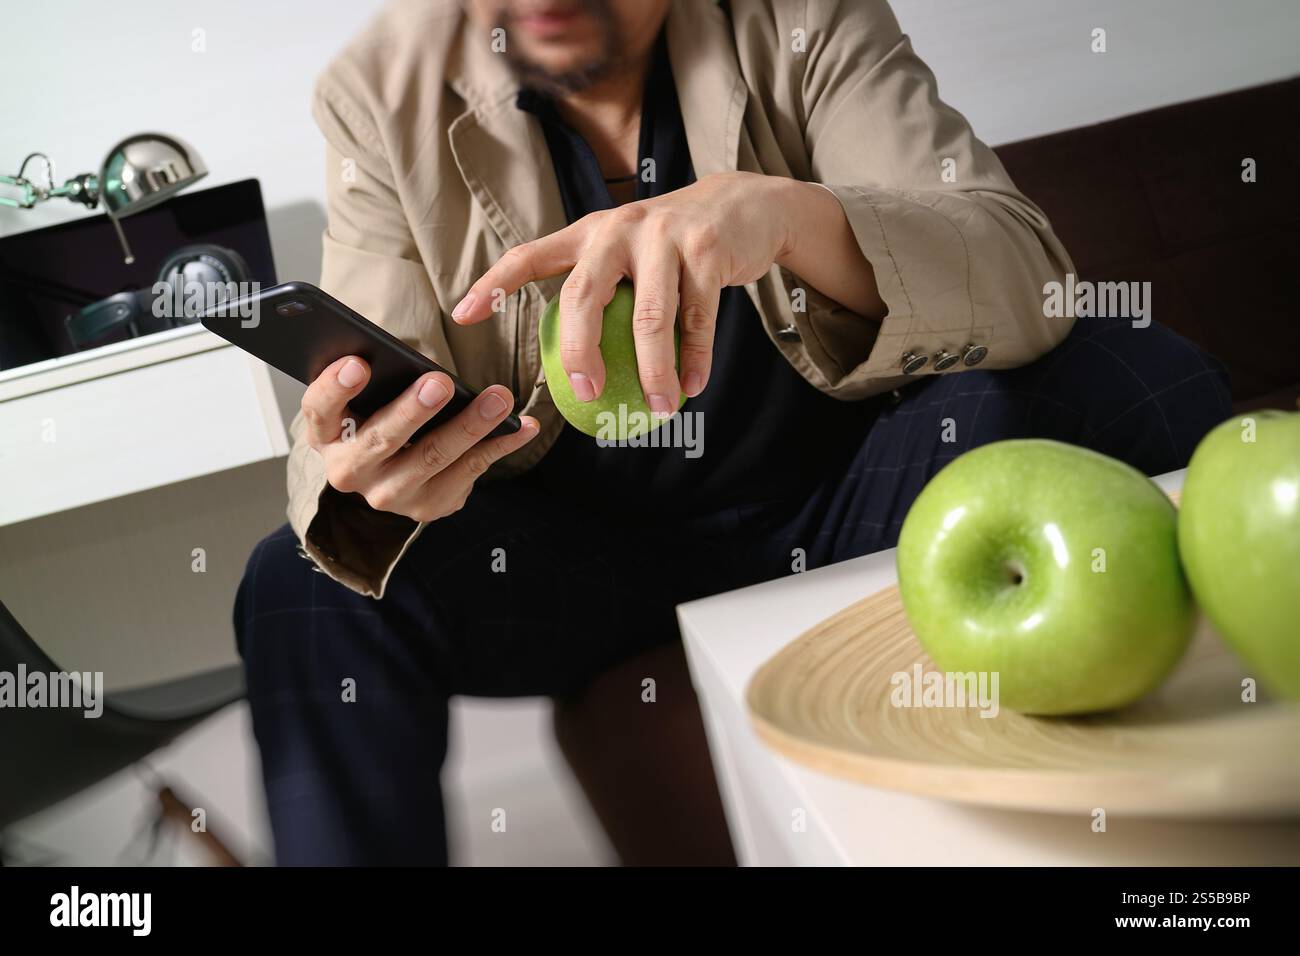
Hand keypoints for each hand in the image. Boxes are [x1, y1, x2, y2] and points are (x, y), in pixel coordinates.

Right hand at [301, 356, 538, 520]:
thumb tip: (397, 349)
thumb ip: (373, 377)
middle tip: (440, 382)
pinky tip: (523, 426)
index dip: (336, 388)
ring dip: (470, 426)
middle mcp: (351, 471)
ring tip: (499, 399)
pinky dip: (500, 445)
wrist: (388, 473)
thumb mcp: (362, 399)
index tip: (359, 363)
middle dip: (414, 410)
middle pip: (381, 439)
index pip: (320, 410)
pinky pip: (468, 471)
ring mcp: (390, 495)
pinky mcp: (428, 506)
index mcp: (325, 435)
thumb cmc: (376, 416)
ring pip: (433, 457)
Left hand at [450, 172, 799, 414]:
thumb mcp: (629, 251)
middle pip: (585, 296)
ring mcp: (664, 237)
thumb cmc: (674, 244)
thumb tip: (572, 364)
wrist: (746, 206)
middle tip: (585, 395)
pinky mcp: (706, 251)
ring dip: (653, 371)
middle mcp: (619, 229)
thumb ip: (603, 289)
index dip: (495, 284)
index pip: (531, 256)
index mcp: (589, 233)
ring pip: (650, 318)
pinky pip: (697, 319)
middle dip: (580, 352)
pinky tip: (692, 387)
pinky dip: (696, 359)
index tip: (462, 315)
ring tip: (659, 408)